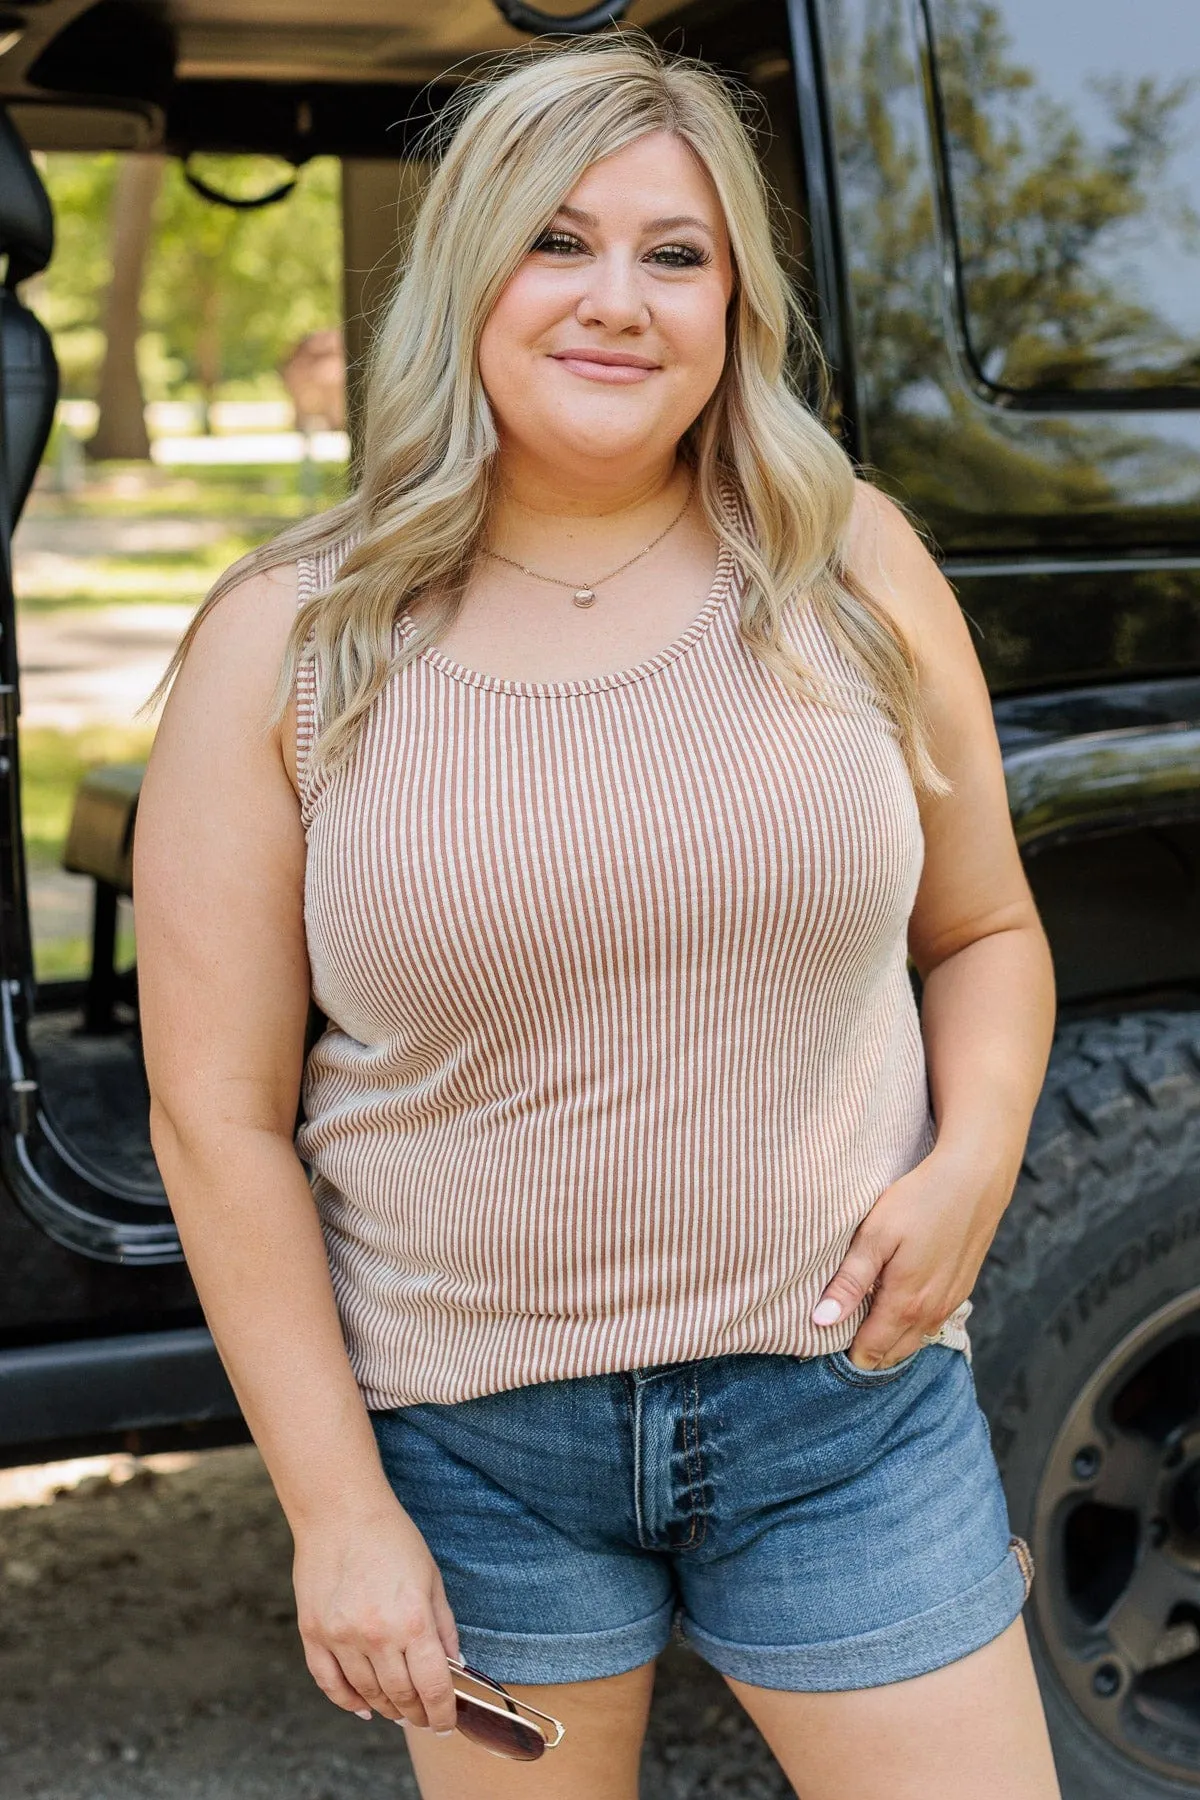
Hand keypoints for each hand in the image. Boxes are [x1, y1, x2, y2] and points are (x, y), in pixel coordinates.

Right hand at [293, 1498, 461, 1732]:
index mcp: (412, 1620)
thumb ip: (444, 1626)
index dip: (443, 1713)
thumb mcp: (431, 1578)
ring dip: (387, 1708)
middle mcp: (376, 1636)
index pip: (433, 1686)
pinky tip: (363, 1706)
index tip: (446, 1723)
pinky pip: (329, 1683)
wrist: (340, 1511)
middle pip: (400, 1696)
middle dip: (416, 1714)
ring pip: (367, 1694)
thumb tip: (455, 1665)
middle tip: (424, 1718)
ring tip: (399, 1710)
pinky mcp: (313, 1634)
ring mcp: (340, 1637)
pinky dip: (348, 1701)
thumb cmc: (391, 1538)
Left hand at [811, 1142, 1010, 1369]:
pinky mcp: (962, 1290)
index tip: (824, 1349)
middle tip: (839, 1342)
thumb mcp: (875, 1236)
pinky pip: (932, 1325)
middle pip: (893, 1355)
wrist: (975, 1180)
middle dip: (867, 1356)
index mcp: (905, 1304)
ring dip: (891, 1344)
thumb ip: (850, 1282)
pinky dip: (912, 1329)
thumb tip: (822, 1320)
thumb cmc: (919, 1201)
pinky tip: (898, 1312)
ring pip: (914, 1342)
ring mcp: (950, 1303)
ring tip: (865, 1330)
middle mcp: (930, 1313)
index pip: (870, 1352)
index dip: (847, 1357)